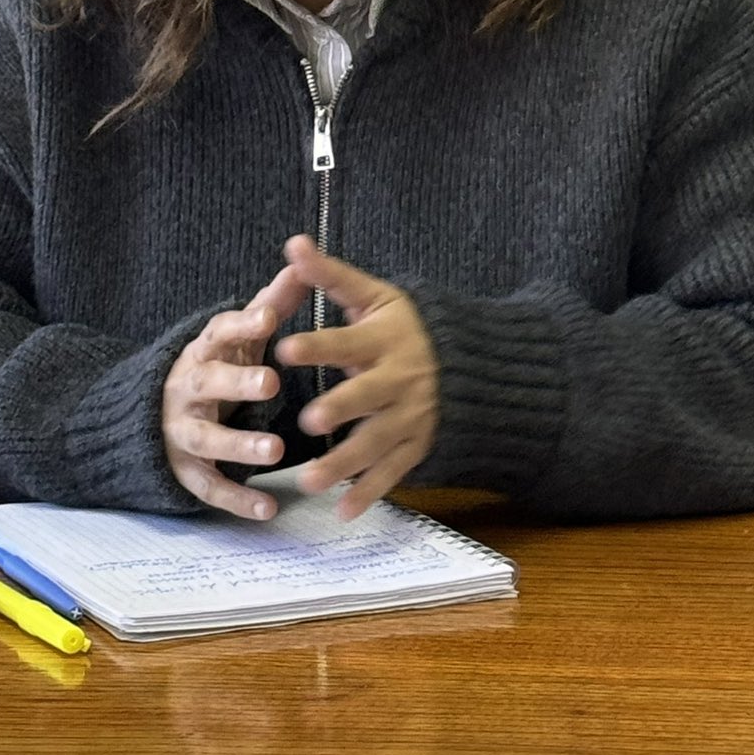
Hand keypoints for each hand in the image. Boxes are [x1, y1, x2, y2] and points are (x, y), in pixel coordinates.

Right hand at [161, 263, 306, 519]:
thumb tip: (304, 262)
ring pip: (206, 439)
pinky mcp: (184, 469)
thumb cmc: (214, 366)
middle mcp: (187, 388)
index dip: (242, 324)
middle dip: (238, 383)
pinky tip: (269, 508)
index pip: (218, 331)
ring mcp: (181, 431)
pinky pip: (209, 486)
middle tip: (273, 383)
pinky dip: (236, 499)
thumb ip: (270, 304)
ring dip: (239, 445)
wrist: (147, 414)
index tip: (269, 316)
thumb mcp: (236, 337)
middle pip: (208, 382)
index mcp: (203, 350)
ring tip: (276, 450)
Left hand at [273, 235, 438, 518]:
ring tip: (310, 480)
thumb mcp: (374, 296)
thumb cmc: (406, 326)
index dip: (318, 346)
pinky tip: (343, 512)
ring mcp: (410, 416)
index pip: (347, 341)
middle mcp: (399, 379)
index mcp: (384, 339)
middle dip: (340, 407)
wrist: (471, 364)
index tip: (282, 349)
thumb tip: (292, 242)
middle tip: (307, 420)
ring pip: (377, 442)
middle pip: (368, 395)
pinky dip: (370, 493)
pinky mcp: (416, 446)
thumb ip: (331, 276)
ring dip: (345, 463)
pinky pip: (393, 473)